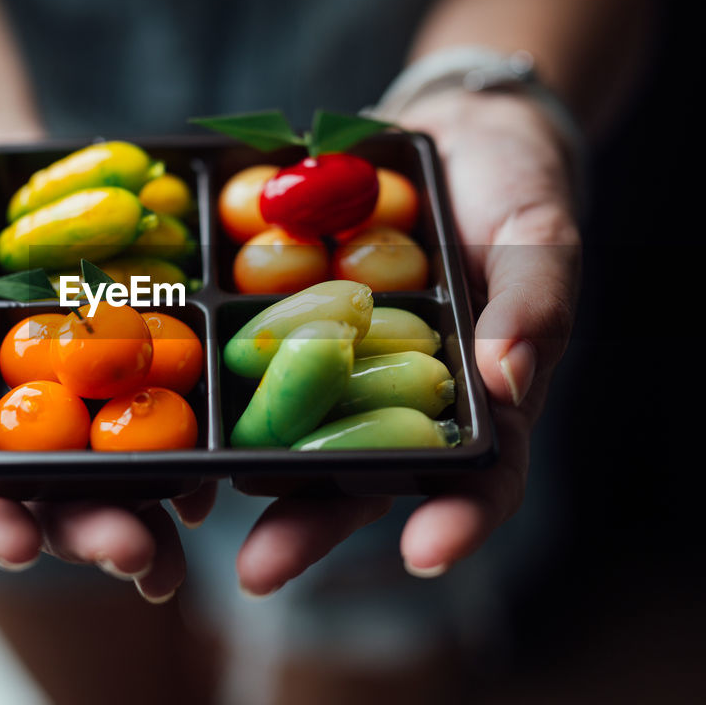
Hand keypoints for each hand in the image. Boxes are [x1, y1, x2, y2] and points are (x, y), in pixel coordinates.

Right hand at [0, 129, 214, 601]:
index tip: (18, 546)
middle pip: (36, 496)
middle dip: (85, 532)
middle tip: (137, 556)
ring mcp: (60, 392)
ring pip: (99, 475)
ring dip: (142, 518)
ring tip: (182, 550)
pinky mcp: (111, 363)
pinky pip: (143, 413)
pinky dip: (176, 456)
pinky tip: (208, 480)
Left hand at [236, 91, 580, 593]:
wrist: (449, 132)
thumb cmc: (515, 189)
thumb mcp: (539, 237)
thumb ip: (533, 306)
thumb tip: (508, 382)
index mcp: (474, 401)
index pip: (478, 476)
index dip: (456, 519)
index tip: (425, 553)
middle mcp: (396, 399)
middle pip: (357, 479)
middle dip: (310, 527)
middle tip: (258, 572)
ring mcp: (336, 365)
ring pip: (289, 433)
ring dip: (241, 474)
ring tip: (190, 507)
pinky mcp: (286, 323)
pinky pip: (250, 357)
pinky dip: (215, 382)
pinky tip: (167, 403)